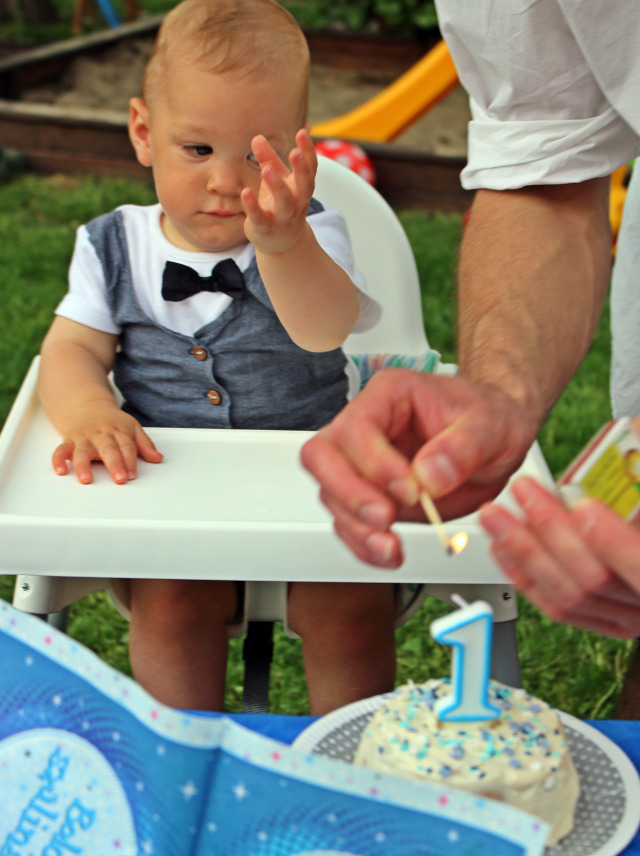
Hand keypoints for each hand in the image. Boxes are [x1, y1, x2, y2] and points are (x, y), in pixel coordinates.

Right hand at [52, 401, 162, 484]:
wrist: (89, 406)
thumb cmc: (113, 422)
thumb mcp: (132, 428)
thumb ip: (145, 444)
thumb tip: (158, 458)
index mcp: (118, 431)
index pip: (126, 446)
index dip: (130, 460)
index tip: (132, 474)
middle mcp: (100, 434)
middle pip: (108, 449)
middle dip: (114, 464)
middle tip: (119, 479)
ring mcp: (84, 438)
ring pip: (82, 451)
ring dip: (83, 465)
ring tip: (86, 479)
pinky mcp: (69, 441)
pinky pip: (61, 450)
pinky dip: (58, 460)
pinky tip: (61, 471)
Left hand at [241, 128, 316, 253]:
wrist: (281, 243)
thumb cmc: (278, 204)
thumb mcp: (276, 180)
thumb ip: (268, 159)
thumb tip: (257, 137)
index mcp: (302, 188)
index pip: (310, 168)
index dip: (308, 151)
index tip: (302, 132)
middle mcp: (297, 202)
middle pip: (305, 185)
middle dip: (301, 169)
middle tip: (295, 151)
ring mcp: (283, 217)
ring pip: (285, 202)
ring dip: (277, 186)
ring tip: (266, 170)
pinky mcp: (265, 228)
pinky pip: (260, 217)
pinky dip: (253, 206)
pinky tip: (245, 192)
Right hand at [300, 368, 535, 567]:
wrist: (497, 441)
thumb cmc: (490, 419)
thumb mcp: (491, 426)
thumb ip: (462, 448)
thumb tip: (429, 475)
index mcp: (390, 395)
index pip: (356, 426)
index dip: (375, 462)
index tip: (410, 490)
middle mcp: (367, 427)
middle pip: (321, 456)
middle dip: (348, 493)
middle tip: (385, 518)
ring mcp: (363, 464)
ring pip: (330, 493)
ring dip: (356, 527)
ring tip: (391, 547)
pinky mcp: (370, 496)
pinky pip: (348, 522)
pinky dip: (363, 544)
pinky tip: (388, 553)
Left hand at [479, 476, 639, 637]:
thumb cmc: (639, 517)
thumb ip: (633, 482)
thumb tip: (631, 441)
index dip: (613, 541)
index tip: (585, 507)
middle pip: (595, 578)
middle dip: (550, 530)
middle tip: (523, 491)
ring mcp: (627, 618)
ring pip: (569, 595)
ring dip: (525, 551)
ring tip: (497, 515)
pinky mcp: (603, 621)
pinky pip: (557, 607)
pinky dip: (525, 576)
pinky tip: (502, 548)